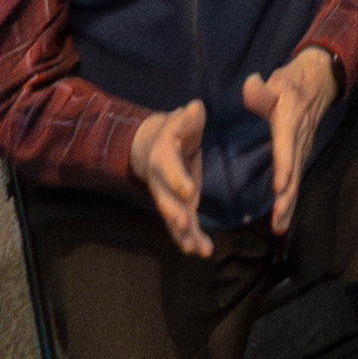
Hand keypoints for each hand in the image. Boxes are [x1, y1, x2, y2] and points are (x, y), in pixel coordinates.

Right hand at [127, 100, 206, 253]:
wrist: (154, 146)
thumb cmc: (175, 129)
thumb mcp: (183, 119)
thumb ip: (189, 117)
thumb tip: (195, 108)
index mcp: (162, 156)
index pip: (170, 169)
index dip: (178, 180)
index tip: (190, 191)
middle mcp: (160, 181)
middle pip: (166, 200)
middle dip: (176, 214)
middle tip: (186, 224)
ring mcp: (166, 197)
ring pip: (173, 218)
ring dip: (184, 234)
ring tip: (197, 249)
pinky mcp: (175, 207)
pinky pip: (180, 226)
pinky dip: (189, 239)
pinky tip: (201, 251)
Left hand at [245, 45, 337, 235]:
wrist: (319, 81)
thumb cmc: (292, 83)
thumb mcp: (277, 80)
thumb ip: (261, 89)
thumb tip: (250, 85)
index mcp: (290, 124)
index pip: (287, 148)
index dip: (284, 168)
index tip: (279, 189)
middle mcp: (299, 141)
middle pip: (294, 173)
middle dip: (287, 198)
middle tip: (278, 221)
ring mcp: (302, 149)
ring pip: (296, 180)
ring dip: (289, 204)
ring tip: (279, 227)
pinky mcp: (301, 155)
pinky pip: (296, 180)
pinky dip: (290, 200)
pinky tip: (282, 218)